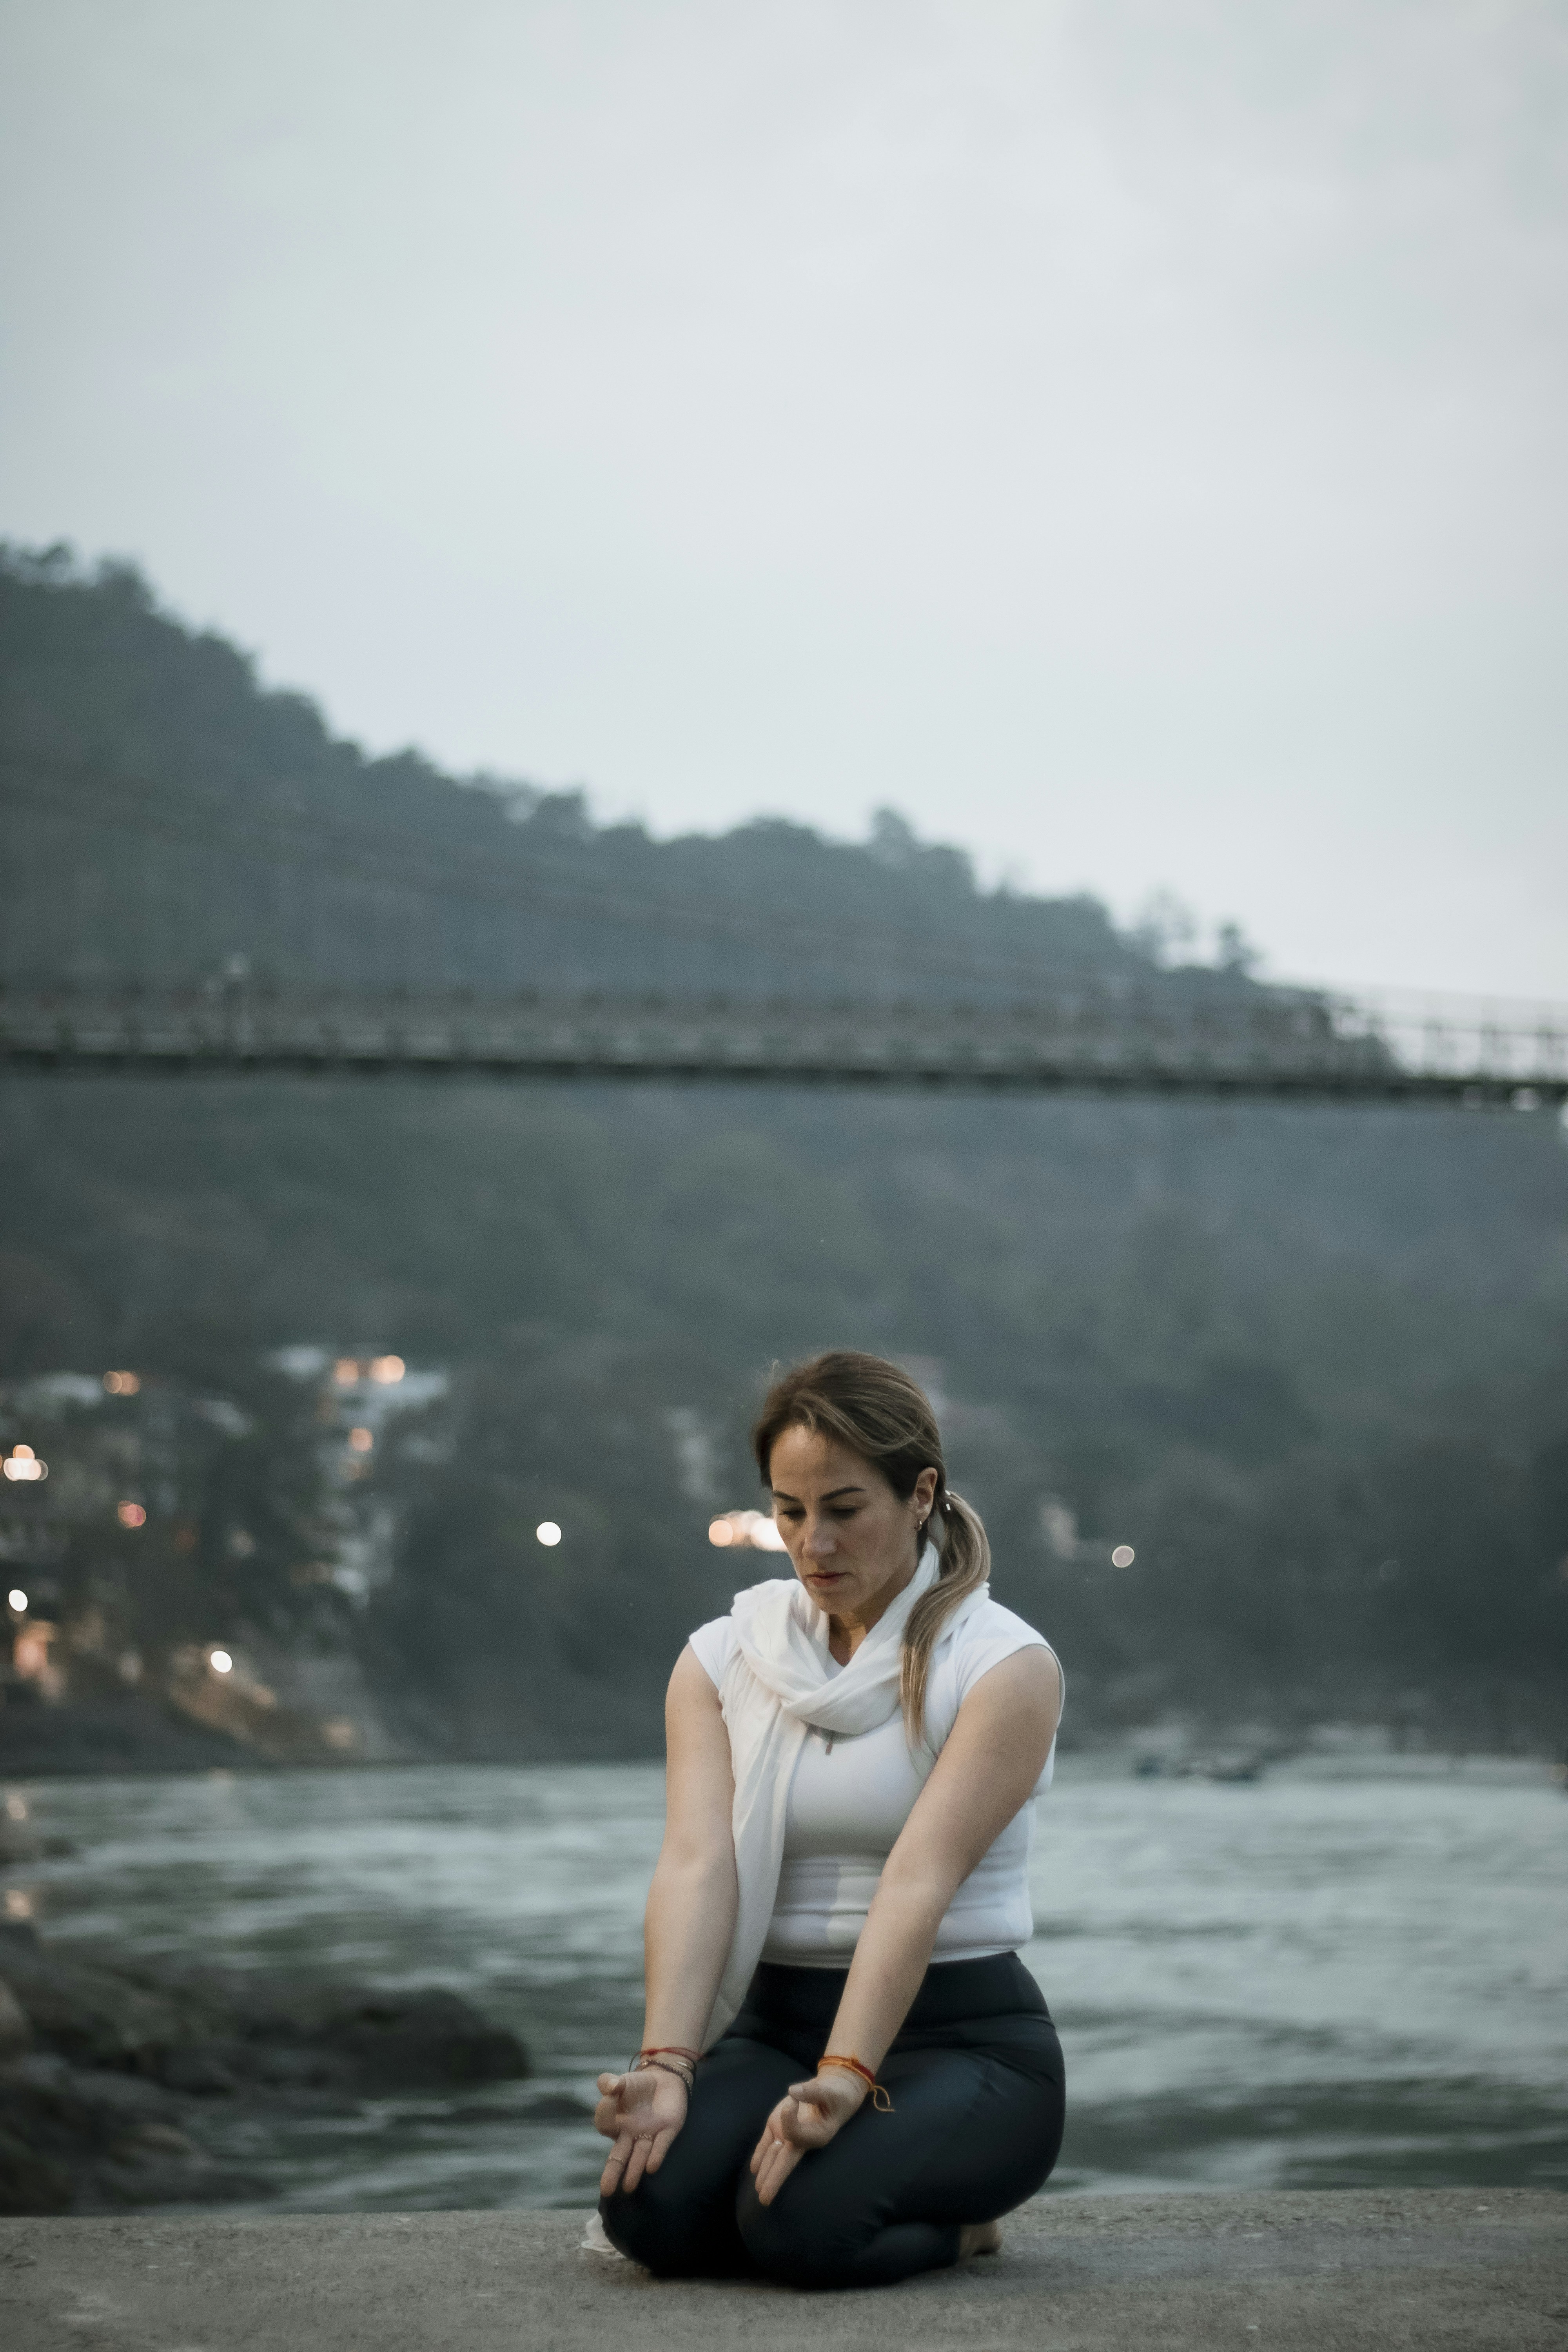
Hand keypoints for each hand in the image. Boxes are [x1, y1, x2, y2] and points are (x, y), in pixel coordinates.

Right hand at [595, 2064, 688, 2196]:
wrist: (664, 2080)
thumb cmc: (637, 2086)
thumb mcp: (620, 2081)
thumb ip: (607, 2082)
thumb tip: (612, 2085)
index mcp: (616, 2123)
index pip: (605, 2124)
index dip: (606, 2109)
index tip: (612, 2090)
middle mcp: (630, 2134)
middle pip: (619, 2156)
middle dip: (612, 2173)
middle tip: (606, 2191)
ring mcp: (649, 2134)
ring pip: (640, 2155)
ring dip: (635, 2170)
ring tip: (629, 2186)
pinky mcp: (668, 2129)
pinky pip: (661, 2145)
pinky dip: (656, 2155)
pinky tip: (651, 2167)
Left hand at [748, 2067, 866, 2205]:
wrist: (833, 2091)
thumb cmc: (835, 2095)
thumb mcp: (830, 2092)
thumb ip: (813, 2092)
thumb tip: (793, 2092)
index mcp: (818, 2135)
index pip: (797, 2135)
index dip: (789, 2120)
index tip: (791, 2101)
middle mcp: (802, 2140)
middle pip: (786, 2162)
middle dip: (775, 2179)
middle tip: (764, 2199)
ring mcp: (789, 2135)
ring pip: (775, 2156)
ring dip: (765, 2171)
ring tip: (757, 2190)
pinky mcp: (778, 2125)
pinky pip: (768, 2142)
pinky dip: (760, 2154)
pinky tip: (754, 2168)